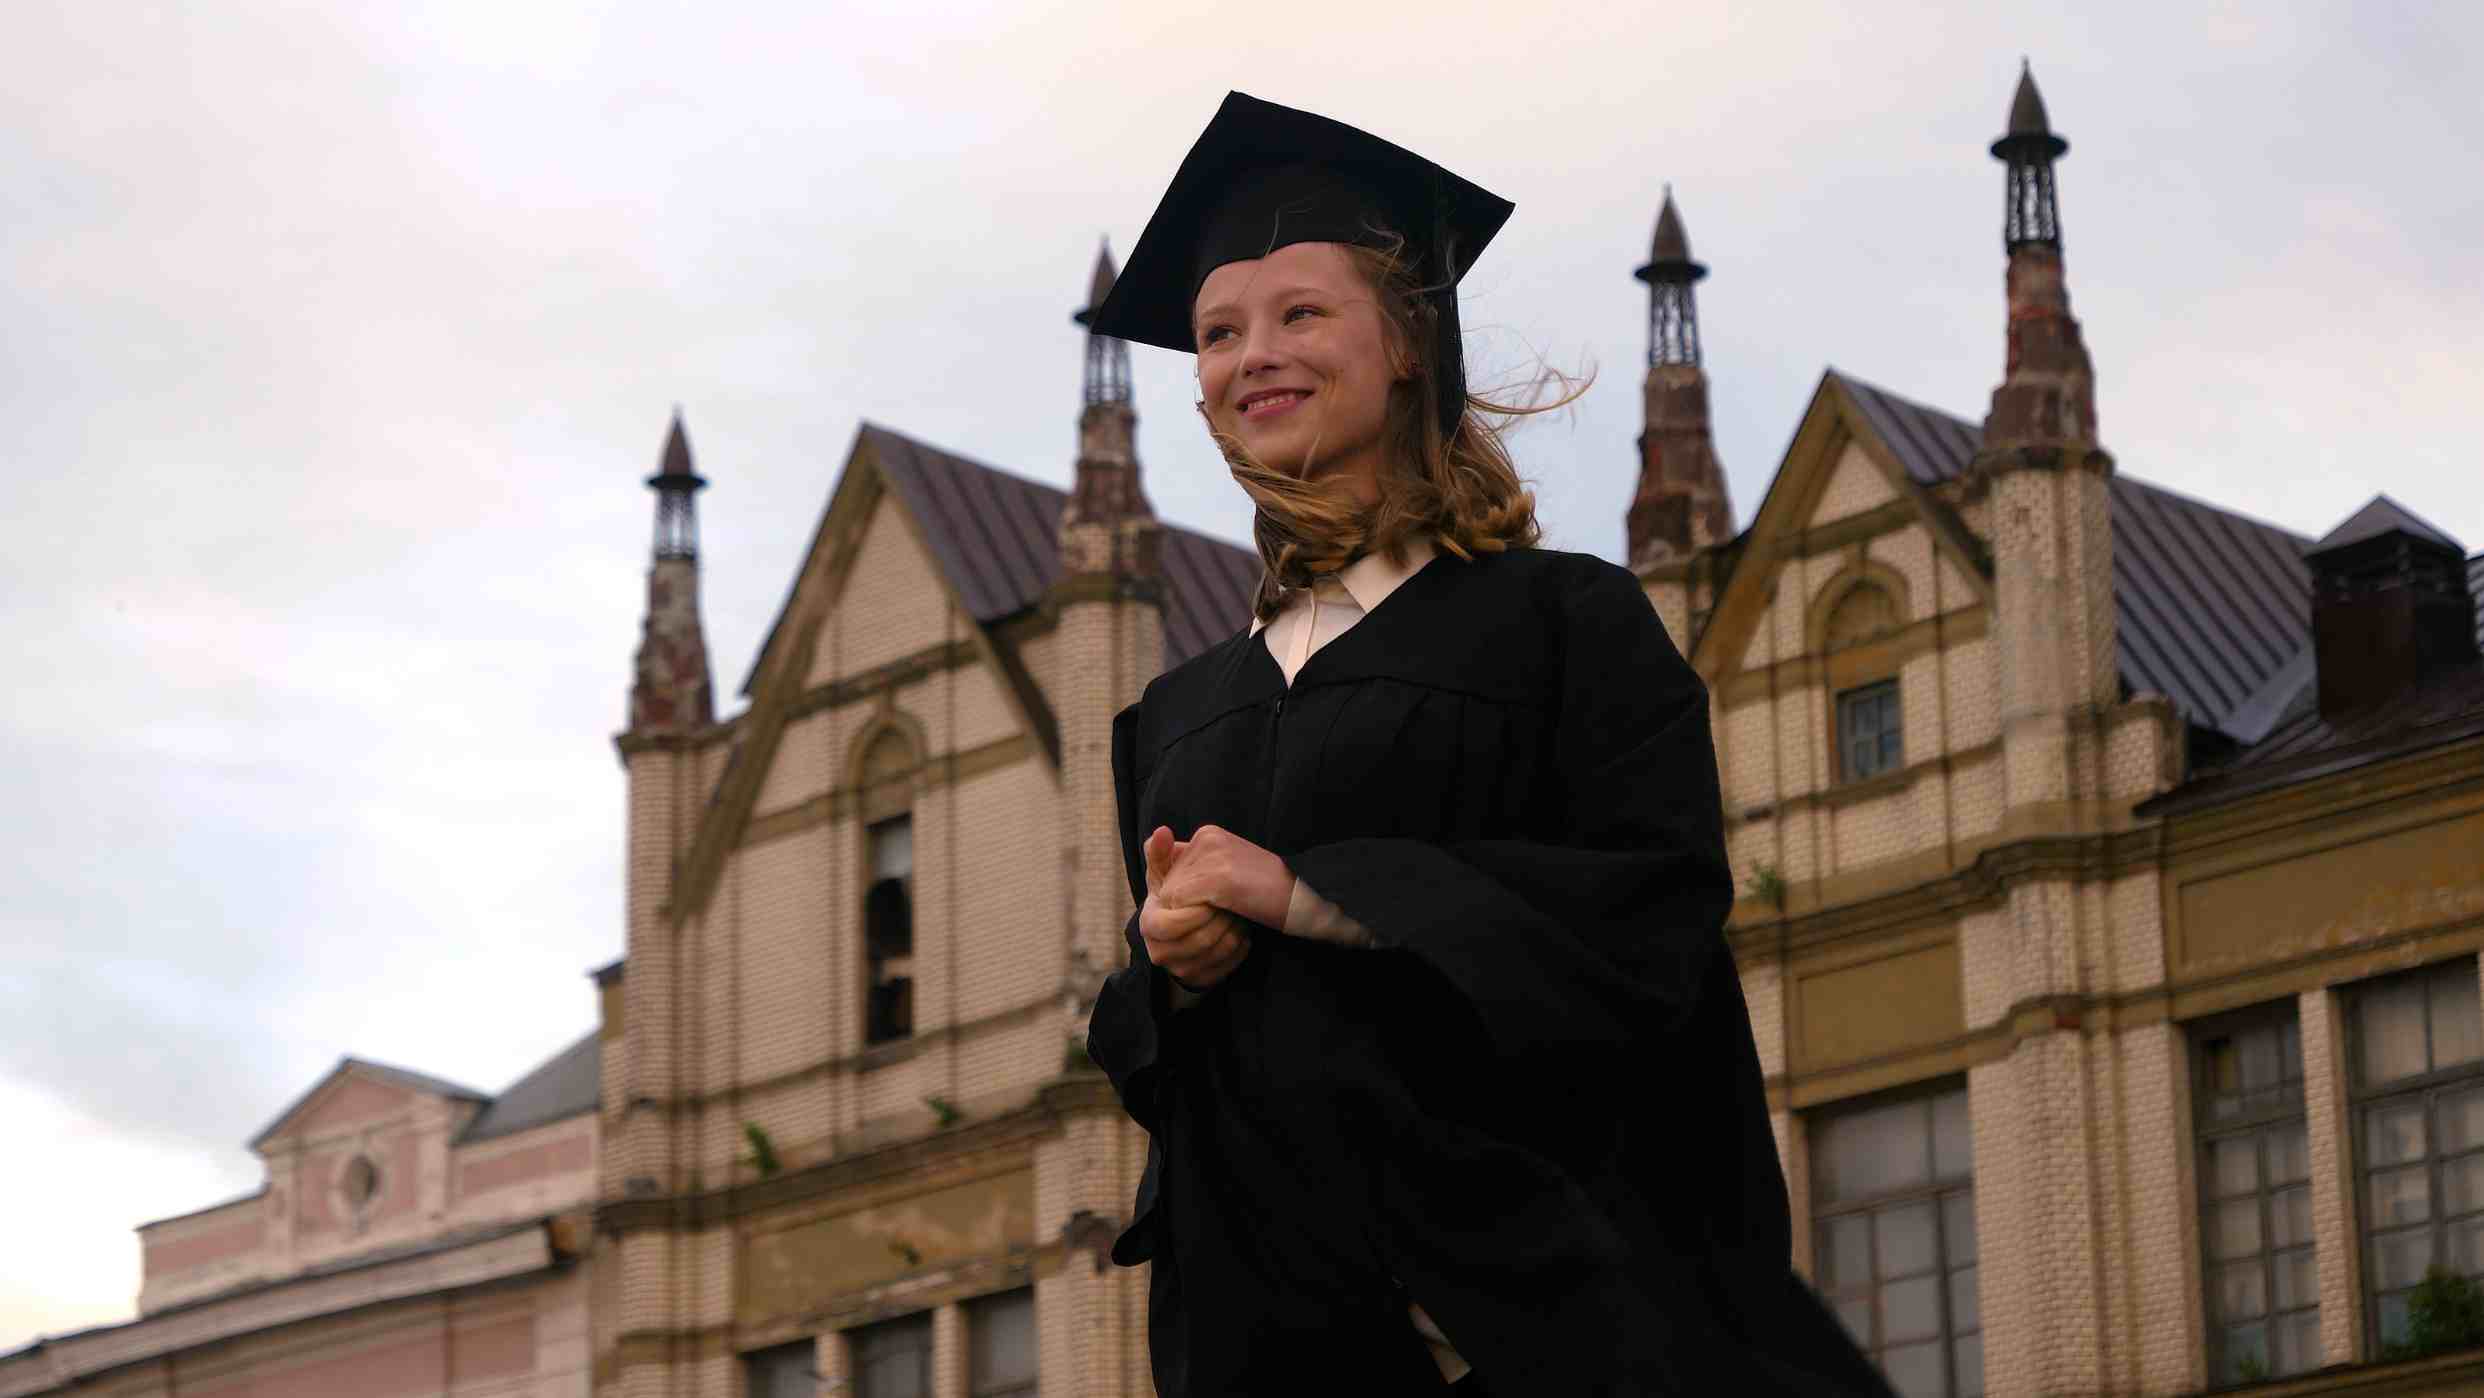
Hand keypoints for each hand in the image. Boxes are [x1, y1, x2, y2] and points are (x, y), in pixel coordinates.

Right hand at [1139, 826, 1252, 990]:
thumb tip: (1162, 831)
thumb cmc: (1178, 894)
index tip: (1215, 896)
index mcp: (1149, 924)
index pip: (1170, 924)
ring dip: (1235, 930)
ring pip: (1216, 954)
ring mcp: (1181, 969)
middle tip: (1234, 903)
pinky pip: (1228, 966)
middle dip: (1221, 920)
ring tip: (1240, 913)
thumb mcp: (1166, 873)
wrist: (1187, 925)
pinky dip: (1241, 947)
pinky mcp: (1202, 979)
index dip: (1196, 911)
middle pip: (1198, 941)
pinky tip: (1243, 931)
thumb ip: (1162, 853)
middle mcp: (1159, 951)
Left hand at [1154, 824, 1294, 930]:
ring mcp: (1212, 855)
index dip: (1182, 893)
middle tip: (1222, 909)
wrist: (1307, 898)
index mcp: (1209, 835)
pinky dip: (1196, 918)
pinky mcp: (1218, 876)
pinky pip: (1181, 904)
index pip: (1168, 866)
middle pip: (1168, 881)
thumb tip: (1165, 892)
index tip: (1205, 901)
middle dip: (1186, 904)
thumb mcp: (1227, 878)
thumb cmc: (1270, 894)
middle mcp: (1206, 838)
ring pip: (1170, 894)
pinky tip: (1226, 915)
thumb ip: (1195, 876)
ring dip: (1193, 913)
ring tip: (1227, 911)